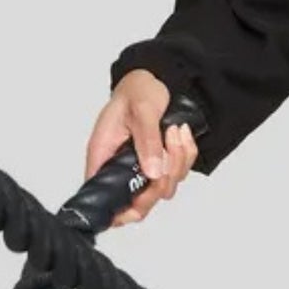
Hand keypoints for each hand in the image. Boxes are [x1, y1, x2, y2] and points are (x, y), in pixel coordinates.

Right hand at [87, 70, 198, 226]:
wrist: (156, 78)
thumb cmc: (137, 90)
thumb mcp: (142, 111)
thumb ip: (147, 142)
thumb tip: (152, 171)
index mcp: (104, 156)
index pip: (103, 199)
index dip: (120, 209)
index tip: (143, 195)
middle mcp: (120, 167)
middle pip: (139, 203)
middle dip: (161, 181)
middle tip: (168, 150)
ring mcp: (141, 167)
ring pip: (163, 188)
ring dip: (177, 161)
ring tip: (174, 132)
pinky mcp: (159, 163)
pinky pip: (178, 173)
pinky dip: (186, 154)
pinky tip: (180, 134)